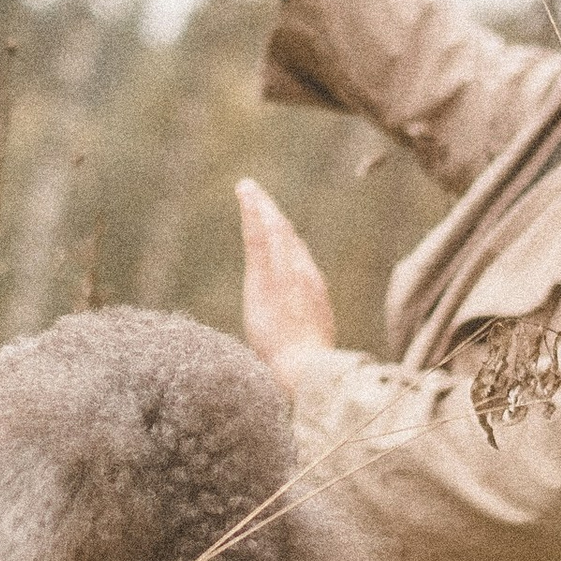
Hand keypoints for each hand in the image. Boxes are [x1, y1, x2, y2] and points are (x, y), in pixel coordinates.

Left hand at [237, 178, 336, 386]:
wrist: (306, 370)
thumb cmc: (309, 372)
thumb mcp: (310, 349)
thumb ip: (302, 336)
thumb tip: (299, 345)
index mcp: (314, 292)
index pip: (298, 257)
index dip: (287, 238)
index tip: (277, 225)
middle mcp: (303, 275)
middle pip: (287, 237)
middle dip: (272, 215)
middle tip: (258, 196)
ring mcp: (285, 273)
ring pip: (272, 230)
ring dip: (260, 206)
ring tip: (247, 188)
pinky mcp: (266, 275)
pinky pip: (258, 236)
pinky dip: (253, 212)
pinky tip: (246, 195)